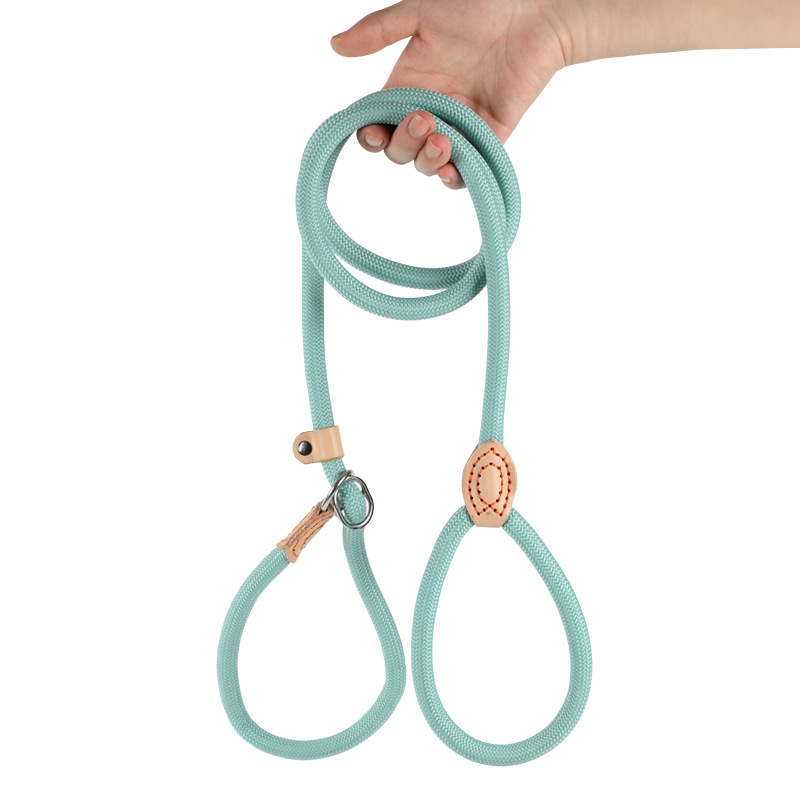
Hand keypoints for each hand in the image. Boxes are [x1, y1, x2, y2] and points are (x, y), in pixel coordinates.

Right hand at [330, 0, 574, 188]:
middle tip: (423, 117)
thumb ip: (379, 31)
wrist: (534, 12)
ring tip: (441, 138)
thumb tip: (334, 45)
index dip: (370, 136)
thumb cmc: (479, 4)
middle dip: (403, 143)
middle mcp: (429, 110)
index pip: (378, 124)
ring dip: (426, 160)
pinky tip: (450, 168)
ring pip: (427, 164)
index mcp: (408, 85)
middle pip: (399, 151)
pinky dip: (453, 177)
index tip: (373, 132)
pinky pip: (465, 171)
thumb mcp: (421, 13)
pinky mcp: (488, 137)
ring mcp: (458, 126)